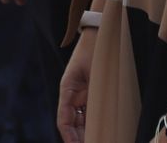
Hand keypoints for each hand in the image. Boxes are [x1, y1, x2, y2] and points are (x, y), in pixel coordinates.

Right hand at [57, 27, 96, 142]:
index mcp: (67, 90)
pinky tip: (102, 132)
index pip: (64, 121)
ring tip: (99, 140)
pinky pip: (90, 114)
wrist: (101, 34)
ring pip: (81, 122)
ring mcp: (82, 95)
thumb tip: (94, 118)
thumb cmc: (95, 50)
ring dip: (87, 133)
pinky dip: (93, 124)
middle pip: (72, 125)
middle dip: (79, 138)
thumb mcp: (93, 71)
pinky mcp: (91, 94)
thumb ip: (92, 92)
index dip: (69, 136)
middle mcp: (73, 95)